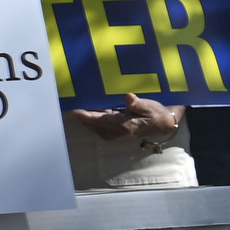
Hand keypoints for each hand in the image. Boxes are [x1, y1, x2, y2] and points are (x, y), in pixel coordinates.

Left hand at [66, 93, 185, 144]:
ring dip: (83, 113)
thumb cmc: (154, 114)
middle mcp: (113, 131)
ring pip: (91, 122)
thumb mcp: (149, 107)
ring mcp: (111, 131)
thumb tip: (128, 97)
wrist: (160, 123)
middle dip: (79, 112)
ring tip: (73, 98)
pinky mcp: (110, 128)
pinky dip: (89, 114)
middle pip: (90, 122)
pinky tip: (84, 103)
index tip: (72, 108)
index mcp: (122, 126)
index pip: (98, 120)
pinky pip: (95, 121)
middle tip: (68, 98)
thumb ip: (137, 103)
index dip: (84, 115)